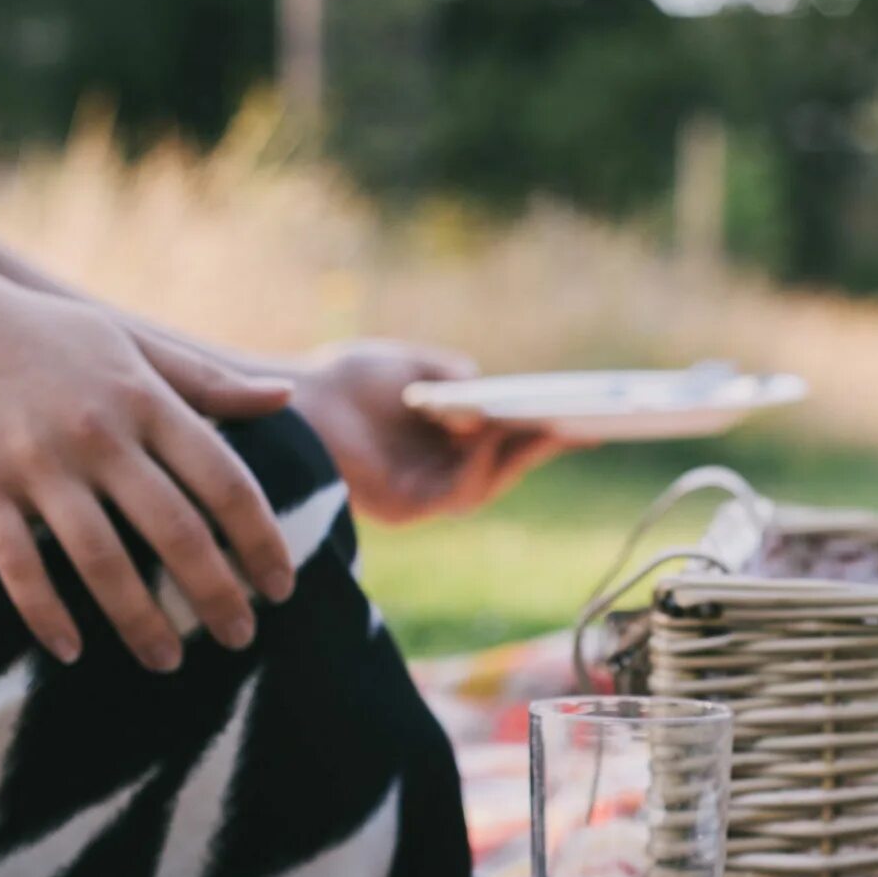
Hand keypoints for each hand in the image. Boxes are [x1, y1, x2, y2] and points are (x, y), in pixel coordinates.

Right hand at [0, 253, 299, 669]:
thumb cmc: (44, 337)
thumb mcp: (131, 344)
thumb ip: (208, 380)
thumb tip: (286, 398)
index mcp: (145, 399)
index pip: (224, 480)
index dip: (259, 538)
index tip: (283, 585)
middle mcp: (99, 433)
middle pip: (175, 530)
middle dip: (216, 593)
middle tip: (242, 638)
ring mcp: (37, 462)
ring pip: (102, 559)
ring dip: (141, 619)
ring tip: (169, 662)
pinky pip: (18, 563)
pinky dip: (47, 612)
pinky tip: (72, 650)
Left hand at [291, 341, 562, 525]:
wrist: (294, 396)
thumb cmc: (347, 378)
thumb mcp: (414, 368)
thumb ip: (454, 378)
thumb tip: (491, 392)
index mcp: (442, 446)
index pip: (502, 445)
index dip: (542, 433)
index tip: (583, 415)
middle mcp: (434, 476)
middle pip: (502, 470)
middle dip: (541, 448)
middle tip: (579, 424)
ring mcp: (419, 496)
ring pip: (484, 486)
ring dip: (515, 458)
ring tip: (543, 428)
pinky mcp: (400, 508)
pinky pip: (451, 494)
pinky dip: (475, 469)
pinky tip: (486, 439)